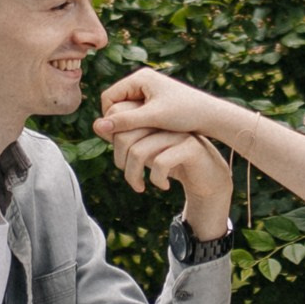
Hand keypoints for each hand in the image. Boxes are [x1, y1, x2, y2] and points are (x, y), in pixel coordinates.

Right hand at [97, 66, 233, 151]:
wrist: (212, 115)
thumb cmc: (185, 113)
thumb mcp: (153, 118)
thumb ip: (125, 121)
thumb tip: (97, 126)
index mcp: (139, 77)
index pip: (109, 97)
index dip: (108, 117)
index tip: (116, 136)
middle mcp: (143, 80)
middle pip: (116, 102)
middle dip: (118, 121)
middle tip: (125, 140)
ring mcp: (149, 89)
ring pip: (126, 109)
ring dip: (128, 124)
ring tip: (136, 139)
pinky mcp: (156, 99)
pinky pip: (137, 111)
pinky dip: (138, 123)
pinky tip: (146, 135)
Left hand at [107, 120, 232, 243]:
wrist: (206, 177)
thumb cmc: (171, 162)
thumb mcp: (144, 150)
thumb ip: (124, 137)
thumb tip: (97, 125)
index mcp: (151, 117)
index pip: (119, 120)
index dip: (114, 142)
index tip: (121, 160)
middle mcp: (163, 121)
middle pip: (125, 135)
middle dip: (121, 162)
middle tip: (129, 177)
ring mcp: (177, 133)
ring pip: (139, 151)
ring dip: (134, 176)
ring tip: (139, 186)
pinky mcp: (190, 148)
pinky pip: (160, 163)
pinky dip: (156, 179)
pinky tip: (162, 185)